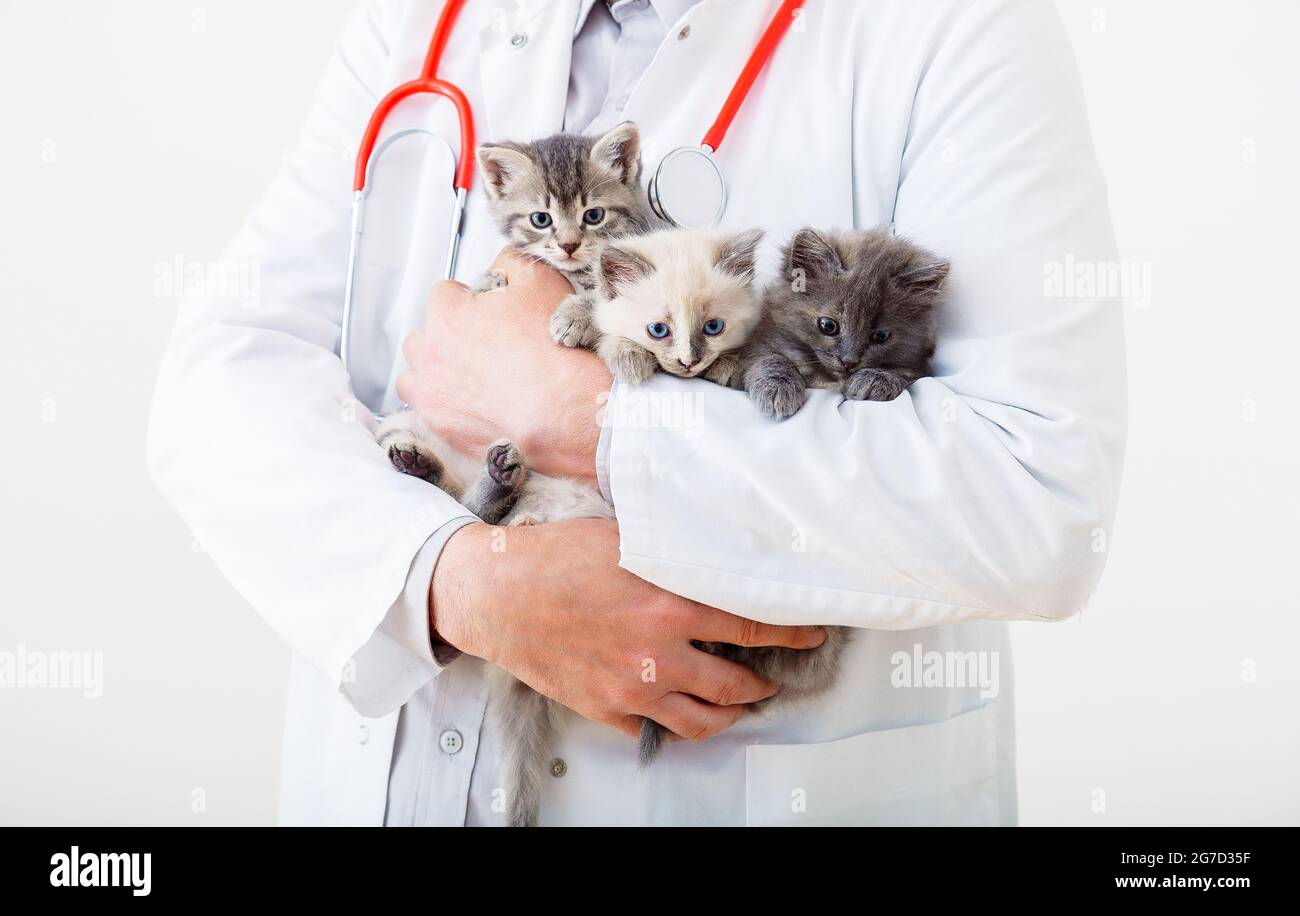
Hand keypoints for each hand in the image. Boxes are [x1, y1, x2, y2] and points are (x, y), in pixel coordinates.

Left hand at [397, 248, 612, 481]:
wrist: (568, 411)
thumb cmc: (554, 352)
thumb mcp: (542, 283)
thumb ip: (511, 263)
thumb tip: (500, 264)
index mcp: (446, 315)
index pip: (445, 295)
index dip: (470, 302)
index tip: (490, 315)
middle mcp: (429, 355)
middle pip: (425, 336)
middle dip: (448, 338)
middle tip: (484, 348)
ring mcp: (431, 396)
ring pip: (417, 376)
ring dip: (437, 373)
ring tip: (472, 379)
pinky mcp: (442, 429)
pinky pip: (430, 412)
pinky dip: (447, 407)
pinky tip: (476, 405)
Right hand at [431, 518, 826, 740]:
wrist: (497, 595)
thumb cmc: (556, 557)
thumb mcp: (624, 538)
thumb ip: (674, 553)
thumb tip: (713, 553)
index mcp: (670, 606)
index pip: (751, 625)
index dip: (790, 633)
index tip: (811, 633)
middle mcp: (658, 654)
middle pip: (736, 684)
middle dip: (765, 683)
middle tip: (775, 677)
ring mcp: (631, 688)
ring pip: (702, 720)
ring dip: (730, 714)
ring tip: (740, 704)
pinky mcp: (605, 708)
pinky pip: (654, 728)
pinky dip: (677, 722)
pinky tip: (684, 710)